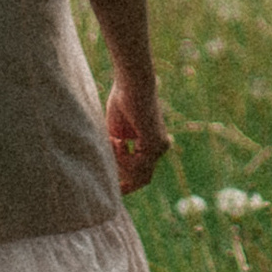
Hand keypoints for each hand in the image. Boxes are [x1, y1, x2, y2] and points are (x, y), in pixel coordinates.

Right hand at [106, 74, 171, 195]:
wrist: (131, 83)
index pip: (144, 173)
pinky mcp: (155, 143)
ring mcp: (160, 146)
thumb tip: (110, 172)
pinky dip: (122, 156)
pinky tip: (116, 139)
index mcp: (154, 144)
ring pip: (138, 173)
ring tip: (112, 140)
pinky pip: (136, 164)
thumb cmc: (122, 101)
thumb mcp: (118, 133)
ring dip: (120, 161)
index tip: (114, 189)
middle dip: (126, 182)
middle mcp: (161, 147)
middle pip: (143, 179)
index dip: (129, 183)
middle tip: (112, 186)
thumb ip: (118, 152)